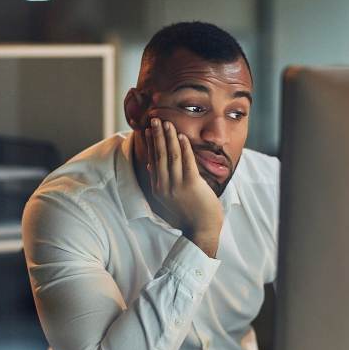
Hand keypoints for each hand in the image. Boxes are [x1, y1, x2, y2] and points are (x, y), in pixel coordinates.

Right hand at [145, 117, 223, 256]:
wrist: (201, 230)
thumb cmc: (187, 215)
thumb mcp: (167, 200)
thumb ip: (159, 183)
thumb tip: (151, 167)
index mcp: (158, 189)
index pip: (152, 160)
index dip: (150, 144)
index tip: (147, 130)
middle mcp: (164, 186)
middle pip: (159, 155)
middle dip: (157, 135)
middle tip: (154, 119)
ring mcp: (177, 186)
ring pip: (171, 156)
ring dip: (169, 137)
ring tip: (167, 123)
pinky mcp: (191, 185)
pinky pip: (186, 162)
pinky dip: (184, 148)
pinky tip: (181, 136)